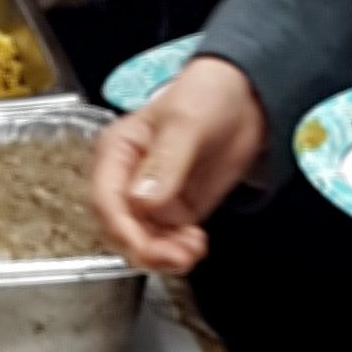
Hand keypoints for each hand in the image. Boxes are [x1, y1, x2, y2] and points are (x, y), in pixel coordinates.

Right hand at [88, 56, 267, 276]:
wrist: (246, 101)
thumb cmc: (207, 95)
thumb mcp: (185, 122)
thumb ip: (164, 162)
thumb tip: (142, 200)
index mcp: (117, 150)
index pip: (105, 198)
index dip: (120, 227)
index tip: (143, 245)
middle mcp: (128, 178)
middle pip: (120, 227)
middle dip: (144, 248)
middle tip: (176, 255)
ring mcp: (152, 198)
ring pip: (143, 241)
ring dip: (163, 256)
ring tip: (192, 251)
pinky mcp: (175, 211)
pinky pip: (167, 242)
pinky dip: (178, 252)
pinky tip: (196, 245)